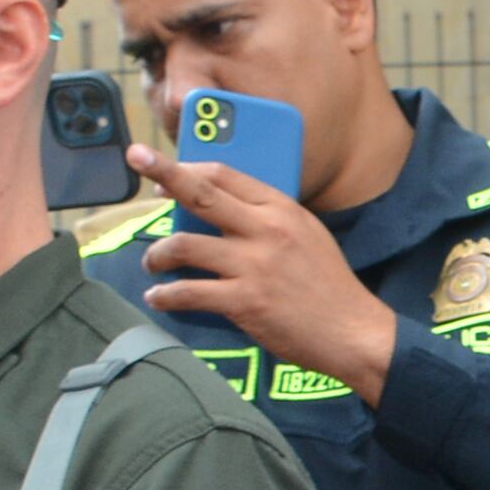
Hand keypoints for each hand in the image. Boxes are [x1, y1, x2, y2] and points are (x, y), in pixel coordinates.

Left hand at [126, 146, 396, 402]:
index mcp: (281, 209)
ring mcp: (253, 265)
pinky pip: (188, 292)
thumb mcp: (307, 235)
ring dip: (157, 253)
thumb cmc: (329, 286)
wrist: (353, 331)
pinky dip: (165, 295)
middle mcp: (265, 230)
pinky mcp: (244, 302)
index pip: (224, 174)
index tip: (165, 170)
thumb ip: (269, 219)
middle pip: (200, 192)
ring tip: (152, 264)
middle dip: (162, 172)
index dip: (188, 168)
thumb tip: (224, 213)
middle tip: (136, 158)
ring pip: (184, 245)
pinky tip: (158, 298)